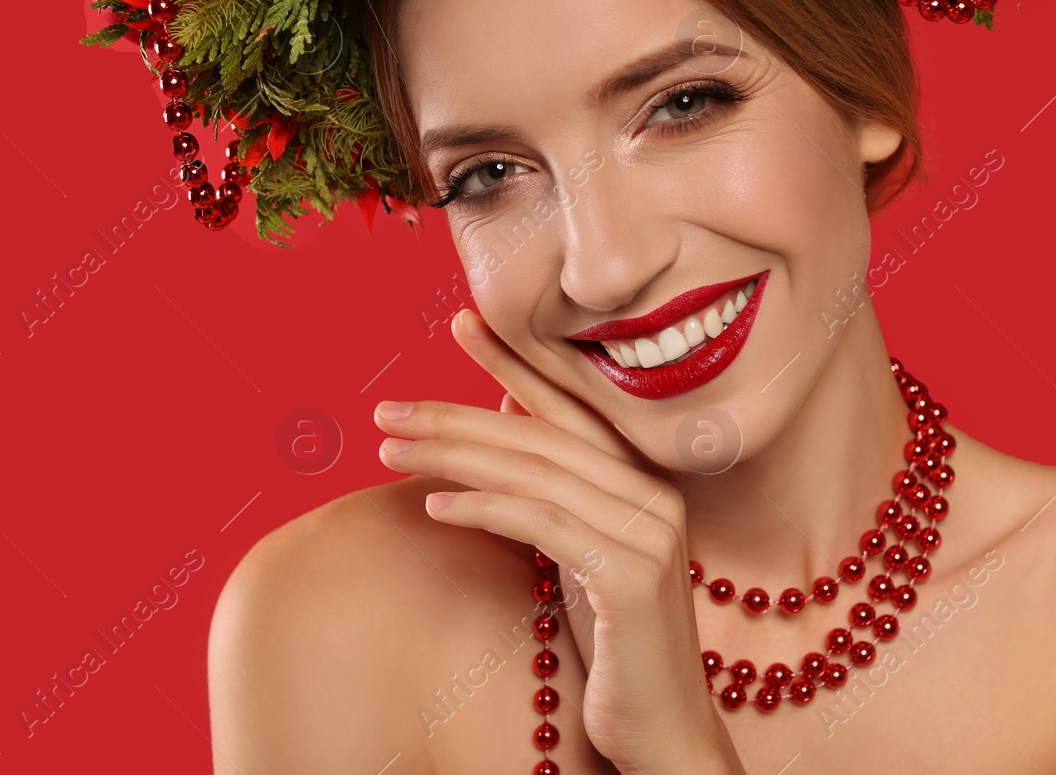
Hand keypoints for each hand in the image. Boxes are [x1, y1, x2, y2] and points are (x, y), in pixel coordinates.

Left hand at [373, 308, 747, 774]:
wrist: (666, 733)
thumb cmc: (616, 647)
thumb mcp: (580, 557)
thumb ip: (554, 492)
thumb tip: (501, 422)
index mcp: (643, 482)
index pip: (570, 407)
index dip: (514, 360)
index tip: (460, 322)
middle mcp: (655, 495)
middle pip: (542, 435)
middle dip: (459, 414)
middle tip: (389, 405)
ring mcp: (650, 535)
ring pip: (536, 473)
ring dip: (455, 455)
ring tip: (390, 449)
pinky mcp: (632, 578)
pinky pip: (544, 525)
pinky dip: (486, 508)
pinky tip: (436, 505)